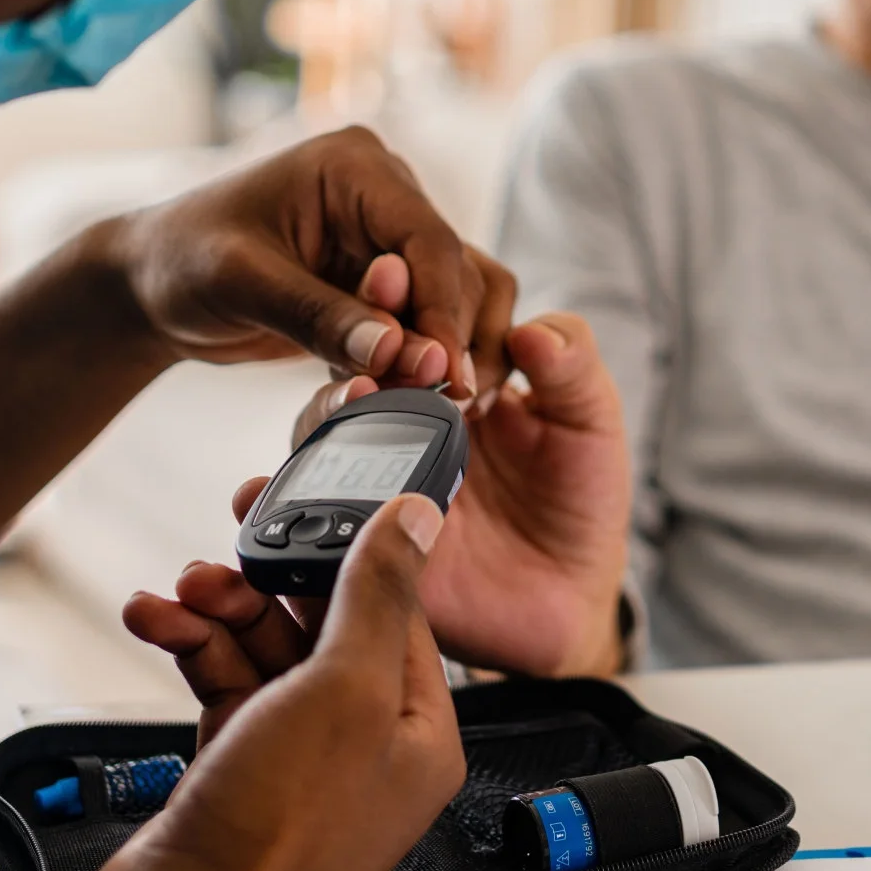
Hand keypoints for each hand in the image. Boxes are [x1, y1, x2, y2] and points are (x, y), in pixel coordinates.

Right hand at [92, 495, 462, 870]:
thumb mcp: (343, 690)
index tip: (305, 507)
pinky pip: (221, 683)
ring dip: (217, 610)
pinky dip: (189, 646)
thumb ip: (378, 596)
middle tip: (226, 548)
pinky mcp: (238, 766)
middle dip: (268, 581)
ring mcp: (298, 756)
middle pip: (322, 625)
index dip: (349, 553)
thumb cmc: (282, 833)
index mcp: (418, 729)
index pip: (397, 611)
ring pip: (263, 650)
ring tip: (181, 590)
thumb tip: (417, 520)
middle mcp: (364, 742)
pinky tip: (156, 620)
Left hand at [106, 126, 517, 398]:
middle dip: (444, 339)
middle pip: (456, 271)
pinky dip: (420, 362)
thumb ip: (318, 315)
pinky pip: (429, 322)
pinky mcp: (382, 282)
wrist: (150, 283)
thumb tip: (397, 353)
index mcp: (355, 167)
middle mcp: (386, 194)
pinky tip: (399, 398)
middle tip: (431, 404)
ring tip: (430, 406)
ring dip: (447, 353)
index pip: (428, 238)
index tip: (444, 373)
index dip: (443, 309)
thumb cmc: (182, 261)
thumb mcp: (242, 283)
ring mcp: (388, 238)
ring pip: (459, 298)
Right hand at [273, 312, 632, 677]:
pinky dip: (285, 496)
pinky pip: (310, 510)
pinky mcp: (361, 535)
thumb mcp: (592, 423)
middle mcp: (406, 418)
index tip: (395, 270)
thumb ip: (572, 369)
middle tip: (376, 341)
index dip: (402, 295)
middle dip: (360, 345)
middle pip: (358, 367)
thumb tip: (530, 331)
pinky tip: (278, 483)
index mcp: (455, 376)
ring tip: (350, 396)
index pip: (415, 321)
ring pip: (326, 429)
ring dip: (327, 408)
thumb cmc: (582, 499)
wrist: (569, 600)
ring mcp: (379, 473)